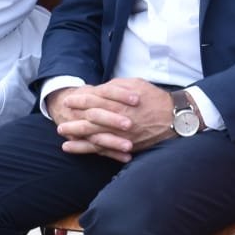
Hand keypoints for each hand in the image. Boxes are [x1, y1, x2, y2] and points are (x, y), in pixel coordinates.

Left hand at [51, 78, 175, 160]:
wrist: (174, 118)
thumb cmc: (154, 99)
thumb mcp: (136, 84)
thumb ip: (116, 87)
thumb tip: (101, 89)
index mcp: (119, 103)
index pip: (93, 101)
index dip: (79, 100)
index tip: (69, 100)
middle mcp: (117, 120)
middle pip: (89, 120)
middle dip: (73, 120)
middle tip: (60, 120)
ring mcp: (120, 135)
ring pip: (92, 137)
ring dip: (75, 136)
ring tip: (62, 135)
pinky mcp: (124, 146)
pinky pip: (101, 150)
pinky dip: (85, 149)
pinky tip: (73, 148)